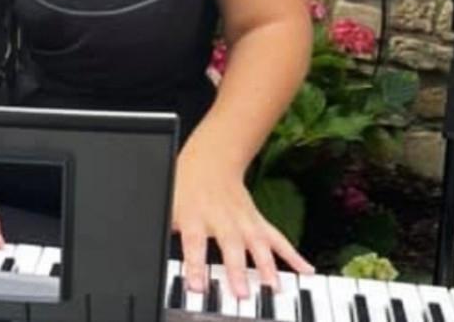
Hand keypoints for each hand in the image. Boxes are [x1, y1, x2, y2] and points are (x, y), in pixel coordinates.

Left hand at [172, 145, 313, 300]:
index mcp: (194, 216)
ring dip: (267, 265)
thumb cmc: (186, 185)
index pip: (193, 243)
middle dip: (236, 270)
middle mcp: (221, 218)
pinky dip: (293, 255)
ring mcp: (243, 220)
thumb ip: (164, 227)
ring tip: (274, 287)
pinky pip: (277, 238)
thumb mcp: (167, 204)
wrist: (210, 159)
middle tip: (242, 293)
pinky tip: (305, 270)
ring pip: (257, 243)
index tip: (198, 287)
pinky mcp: (257, 220)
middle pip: (230, 245)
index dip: (195, 265)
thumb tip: (148, 249)